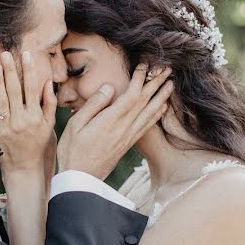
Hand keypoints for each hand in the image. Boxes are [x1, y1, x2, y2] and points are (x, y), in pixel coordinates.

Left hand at [0, 50, 56, 173]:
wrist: (23, 167)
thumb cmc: (37, 143)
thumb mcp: (49, 125)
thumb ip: (49, 103)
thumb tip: (48, 82)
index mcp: (34, 116)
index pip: (31, 88)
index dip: (29, 70)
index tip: (26, 55)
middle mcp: (20, 120)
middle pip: (14, 91)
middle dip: (10, 71)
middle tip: (5, 54)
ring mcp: (5, 127)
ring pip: (0, 100)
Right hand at [57, 64, 173, 179]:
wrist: (81, 179)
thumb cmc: (73, 150)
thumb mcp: (76, 124)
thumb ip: (94, 104)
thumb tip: (110, 86)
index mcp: (111, 120)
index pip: (131, 94)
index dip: (140, 78)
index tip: (144, 64)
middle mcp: (124, 128)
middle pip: (145, 101)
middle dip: (156, 83)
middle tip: (167, 69)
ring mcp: (128, 136)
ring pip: (150, 113)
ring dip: (162, 97)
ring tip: (171, 84)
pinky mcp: (129, 143)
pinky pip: (147, 126)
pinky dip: (157, 114)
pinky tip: (162, 107)